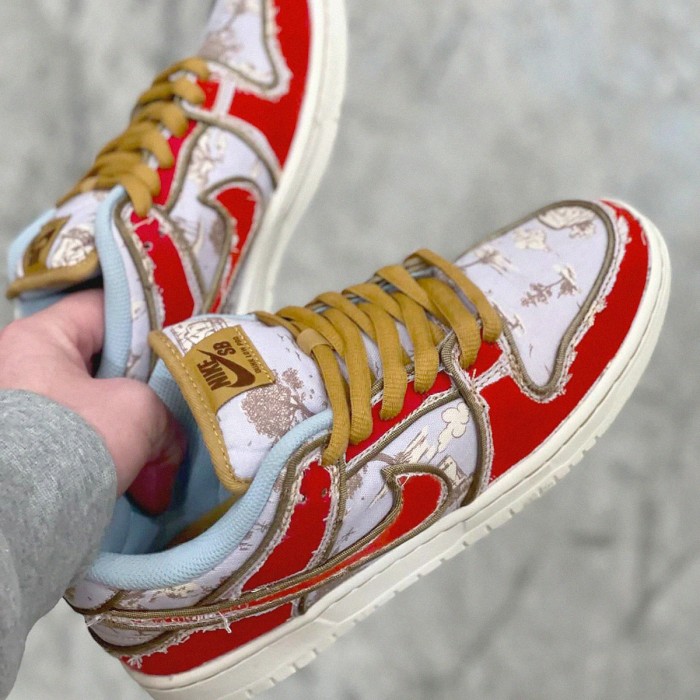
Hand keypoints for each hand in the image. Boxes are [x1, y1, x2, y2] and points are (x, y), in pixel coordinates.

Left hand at [0, 290, 184, 509]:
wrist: (20, 515)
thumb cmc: (73, 439)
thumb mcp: (137, 410)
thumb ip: (165, 413)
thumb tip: (170, 445)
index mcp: (37, 339)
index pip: (99, 308)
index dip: (143, 318)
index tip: (173, 338)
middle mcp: (18, 367)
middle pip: (95, 359)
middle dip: (136, 382)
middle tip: (169, 394)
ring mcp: (20, 410)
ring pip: (89, 401)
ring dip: (124, 420)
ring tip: (158, 439)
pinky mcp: (27, 447)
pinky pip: (78, 434)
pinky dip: (107, 447)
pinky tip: (136, 466)